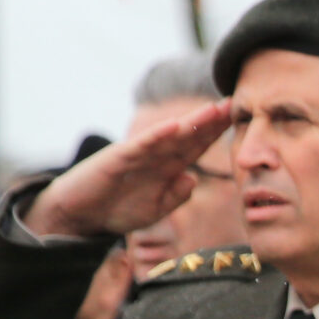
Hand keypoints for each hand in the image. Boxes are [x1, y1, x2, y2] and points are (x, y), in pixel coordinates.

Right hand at [28, 101, 234, 239]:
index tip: (239, 119)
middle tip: (234, 103)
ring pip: (169, 136)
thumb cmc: (117, 209)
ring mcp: (137, 154)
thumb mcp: (155, 208)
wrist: (79, 215)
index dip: (217, 133)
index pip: (196, 145)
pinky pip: (141, 146)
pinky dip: (157, 136)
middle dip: (211, 120)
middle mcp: (155, 155)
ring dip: (191, 123)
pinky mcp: (118, 158)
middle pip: (188, 135)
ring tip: (213, 109)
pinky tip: (174, 126)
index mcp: (167, 166)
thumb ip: (175, 196)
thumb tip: (193, 178)